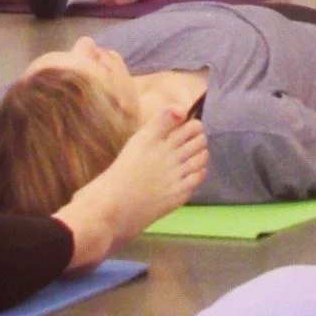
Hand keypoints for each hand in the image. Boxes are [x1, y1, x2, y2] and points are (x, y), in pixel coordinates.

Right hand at [59, 108, 208, 264]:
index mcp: (154, 138)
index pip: (186, 122)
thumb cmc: (122, 172)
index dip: (191, 125)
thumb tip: (181, 110)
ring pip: (202, 155)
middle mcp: (167, 153)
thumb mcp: (138, 141)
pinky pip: (199, 175)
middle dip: (198, 138)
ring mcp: (176, 174)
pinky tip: (190, 173)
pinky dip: (199, 171)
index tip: (187, 129)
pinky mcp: (180, 192)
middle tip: (191, 144)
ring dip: (200, 154)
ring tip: (192, 158)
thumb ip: (160, 123)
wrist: (114, 205)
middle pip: (198, 138)